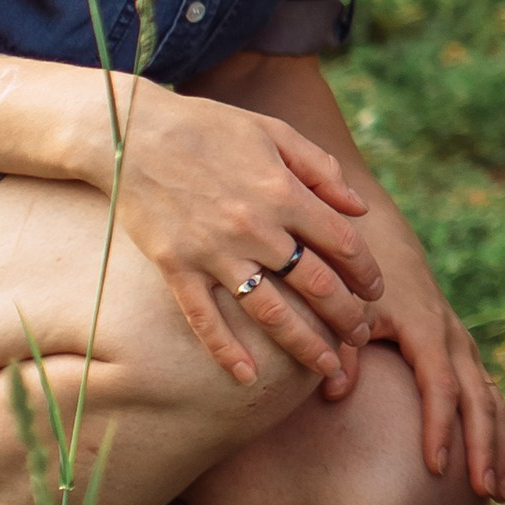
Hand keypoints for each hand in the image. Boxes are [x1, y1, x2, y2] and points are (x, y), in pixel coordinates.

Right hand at [116, 87, 382, 393]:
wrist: (129, 133)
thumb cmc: (207, 128)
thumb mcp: (273, 132)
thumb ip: (320, 169)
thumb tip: (359, 209)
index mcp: (282, 190)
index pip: (341, 243)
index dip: (365, 271)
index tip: (375, 290)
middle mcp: (254, 226)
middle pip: (315, 284)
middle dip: (346, 315)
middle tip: (361, 336)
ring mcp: (213, 251)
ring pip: (269, 311)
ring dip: (304, 343)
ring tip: (328, 366)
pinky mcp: (176, 267)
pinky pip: (204, 318)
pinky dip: (225, 351)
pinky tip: (246, 377)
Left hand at [361, 252, 504, 500]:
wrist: (379, 241)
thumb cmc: (355, 278)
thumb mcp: (343, 305)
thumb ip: (338, 347)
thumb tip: (335, 393)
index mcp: (427, 330)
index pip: (440, 388)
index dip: (439, 429)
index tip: (436, 471)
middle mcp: (452, 339)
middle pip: (478, 400)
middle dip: (483, 448)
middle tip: (485, 495)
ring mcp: (461, 344)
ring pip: (490, 399)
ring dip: (496, 445)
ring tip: (496, 494)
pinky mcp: (460, 350)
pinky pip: (485, 393)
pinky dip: (492, 430)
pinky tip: (491, 464)